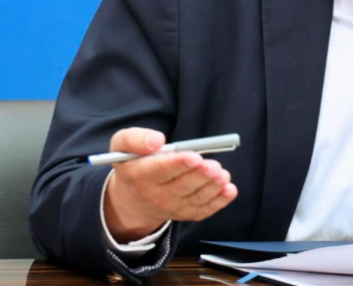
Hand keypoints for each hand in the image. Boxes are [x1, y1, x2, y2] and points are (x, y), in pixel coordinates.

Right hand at [103, 128, 237, 241]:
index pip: (161, 171)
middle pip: (182, 186)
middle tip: (214, 166)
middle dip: (200, 176)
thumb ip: (135, 138)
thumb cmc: (133, 163)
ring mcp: (173, 207)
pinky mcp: (186, 213)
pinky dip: (218, 202)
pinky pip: (203, 210)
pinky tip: (230, 190)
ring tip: (223, 175)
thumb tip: (157, 141)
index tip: (195, 156)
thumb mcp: (122, 144)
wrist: (132, 199)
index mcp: (140, 175)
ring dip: (212, 187)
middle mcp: (156, 195)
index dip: (179, 164)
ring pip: (195, 198)